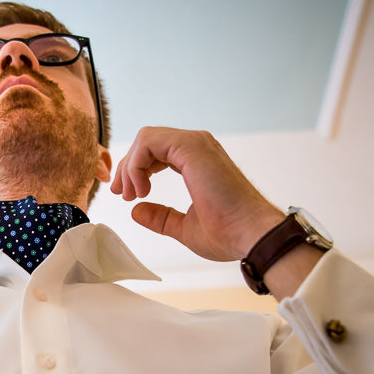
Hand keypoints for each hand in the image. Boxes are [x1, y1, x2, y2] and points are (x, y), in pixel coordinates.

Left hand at [110, 127, 283, 261]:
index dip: (135, 170)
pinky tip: (141, 189)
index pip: (156, 152)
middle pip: (147, 143)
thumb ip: (162, 217)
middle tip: (122, 194)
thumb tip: (137, 211)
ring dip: (130, 166)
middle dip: (127, 167)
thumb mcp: (185, 227)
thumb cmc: (228, 234)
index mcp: (197, 162)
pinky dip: (136, 164)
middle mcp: (197, 147)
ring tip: (132, 193)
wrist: (251, 236)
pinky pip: (148, 142)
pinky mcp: (191, 147)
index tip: (128, 196)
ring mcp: (195, 144)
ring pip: (146, 138)